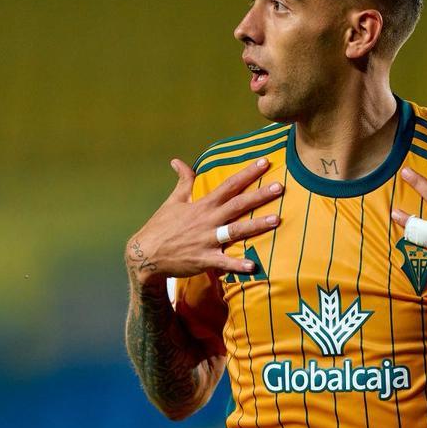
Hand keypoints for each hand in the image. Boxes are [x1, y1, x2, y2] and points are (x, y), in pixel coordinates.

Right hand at [127, 158, 283, 285]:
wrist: (146, 253)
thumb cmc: (161, 226)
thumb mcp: (173, 201)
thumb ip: (183, 181)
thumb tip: (177, 161)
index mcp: (202, 205)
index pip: (229, 185)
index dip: (247, 173)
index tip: (264, 162)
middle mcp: (208, 220)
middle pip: (238, 204)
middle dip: (259, 195)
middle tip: (280, 186)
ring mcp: (207, 240)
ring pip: (236, 230)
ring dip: (257, 225)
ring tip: (276, 219)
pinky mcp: (204, 259)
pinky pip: (224, 262)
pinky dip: (238, 264)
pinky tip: (253, 266)